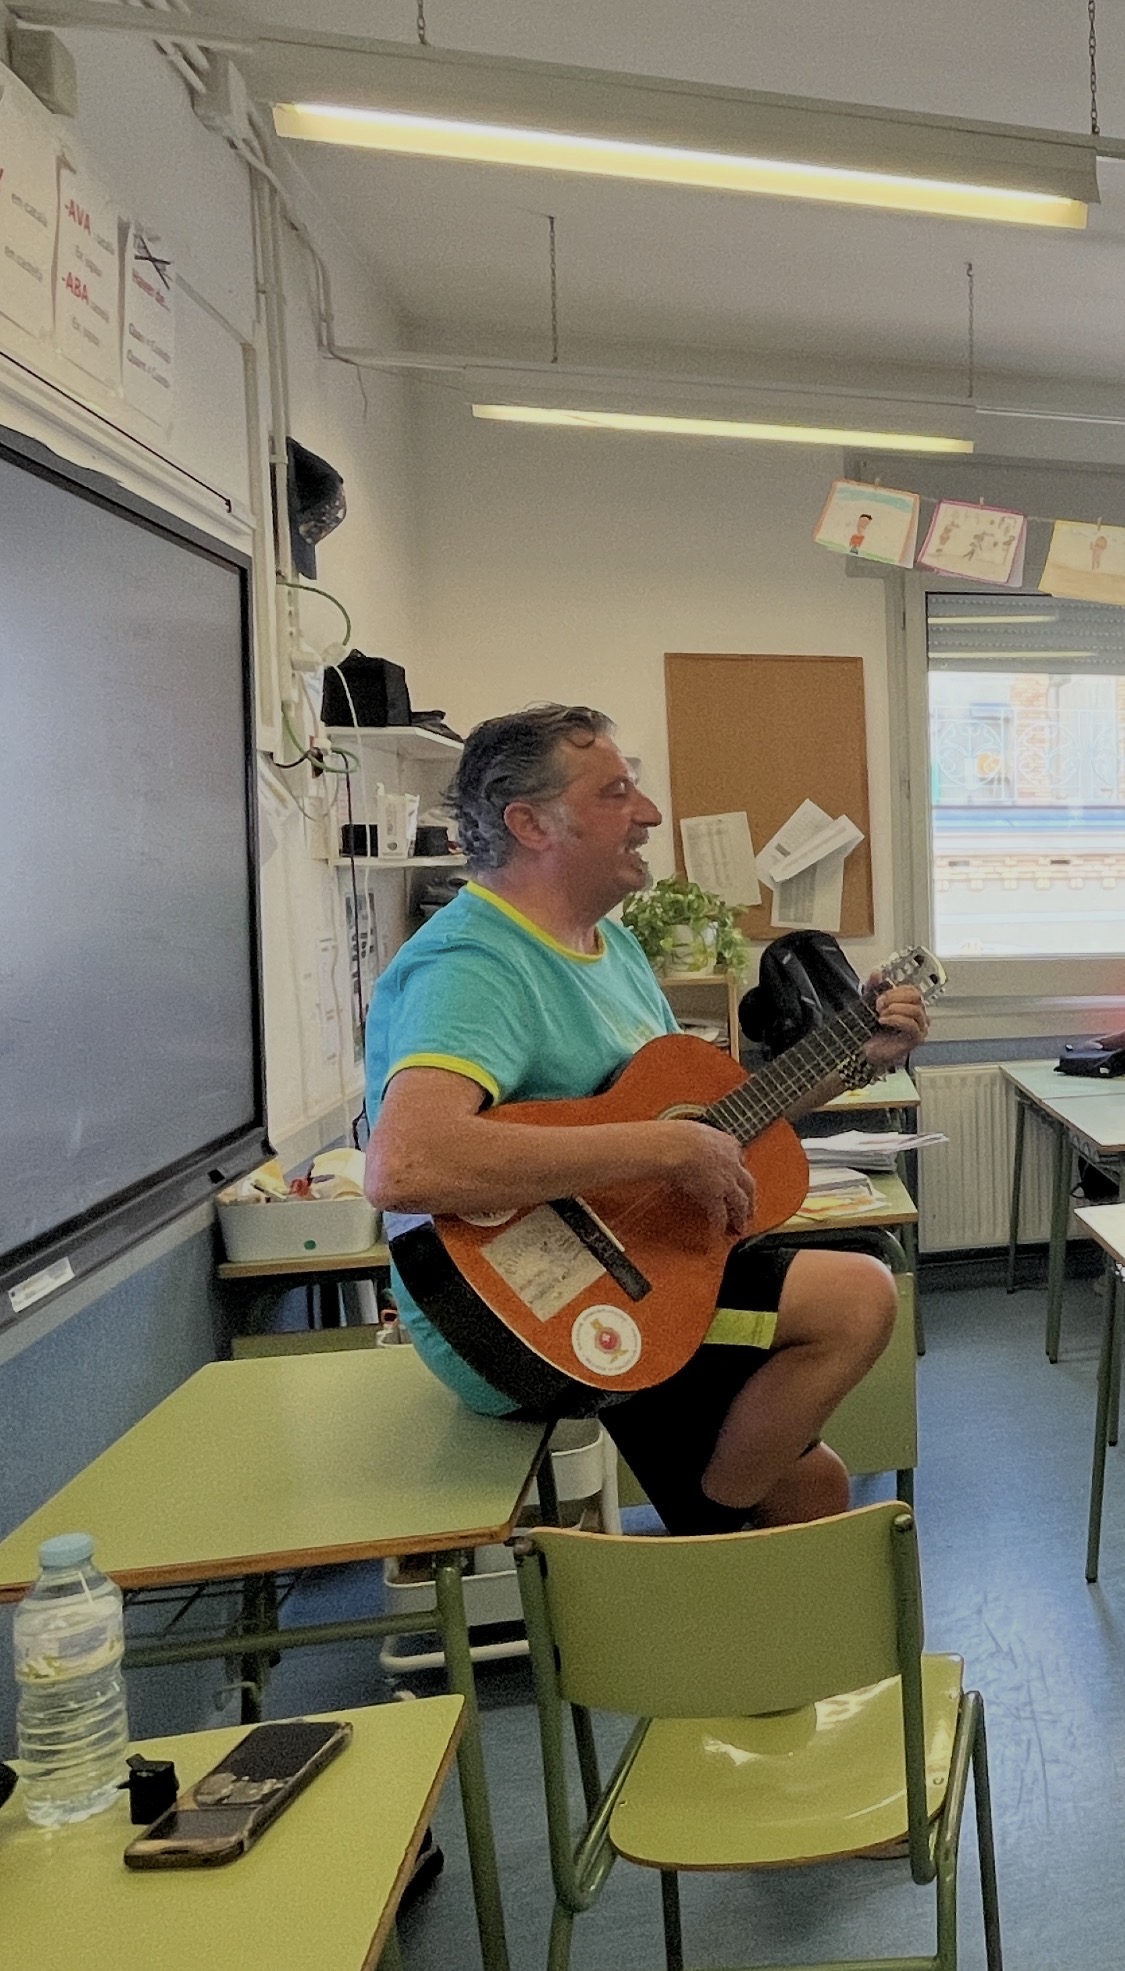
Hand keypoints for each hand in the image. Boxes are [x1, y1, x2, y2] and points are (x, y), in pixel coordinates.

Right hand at [667, 1121, 756, 1237]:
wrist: (676, 1145)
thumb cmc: (678, 1136)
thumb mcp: (694, 1130)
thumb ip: (699, 1138)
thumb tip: (688, 1138)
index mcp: (727, 1144)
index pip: (739, 1158)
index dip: (739, 1169)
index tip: (737, 1175)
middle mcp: (732, 1163)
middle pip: (748, 1184)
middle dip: (750, 1198)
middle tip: (749, 1209)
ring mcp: (726, 1181)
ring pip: (741, 1202)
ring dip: (741, 1216)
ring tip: (740, 1227)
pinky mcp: (715, 1196)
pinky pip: (720, 1214)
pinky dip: (719, 1225)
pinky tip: (718, 1233)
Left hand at [863, 980, 929, 1071]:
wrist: (865, 1051)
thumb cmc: (870, 1030)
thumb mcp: (869, 1003)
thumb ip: (873, 987)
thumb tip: (877, 973)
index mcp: (909, 1005)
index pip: (912, 989)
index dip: (895, 990)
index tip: (879, 996)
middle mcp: (917, 1015)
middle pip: (916, 996)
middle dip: (894, 998)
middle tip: (879, 1005)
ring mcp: (919, 1027)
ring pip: (915, 1009)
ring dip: (894, 1009)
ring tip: (881, 1016)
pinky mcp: (916, 1039)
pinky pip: (911, 1024)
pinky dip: (895, 1019)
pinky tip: (884, 1021)